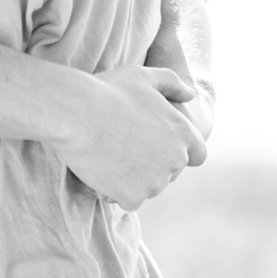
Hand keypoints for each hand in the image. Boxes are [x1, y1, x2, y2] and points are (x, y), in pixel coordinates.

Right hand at [61, 65, 207, 209]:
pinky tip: (103, 173)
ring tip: (110, 157)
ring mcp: (155, 182)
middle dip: (153, 165)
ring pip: (149, 187)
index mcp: (183, 133)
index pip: (198, 155)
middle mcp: (175, 160)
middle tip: (125, 148)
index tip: (157, 146)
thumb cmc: (108, 91)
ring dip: (134, 179)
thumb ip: (172, 83)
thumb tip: (190, 95)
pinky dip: (117, 192)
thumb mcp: (143, 76)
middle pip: (170, 173)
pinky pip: (129, 200)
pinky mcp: (133, 197)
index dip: (179, 151)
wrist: (77, 114)